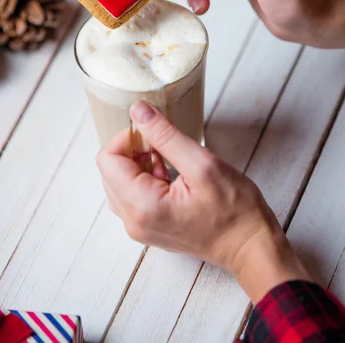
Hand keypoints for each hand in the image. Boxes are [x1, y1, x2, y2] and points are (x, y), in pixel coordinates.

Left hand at [97, 101, 309, 302]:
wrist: (251, 247)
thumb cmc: (234, 210)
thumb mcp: (202, 164)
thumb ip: (165, 135)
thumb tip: (138, 110)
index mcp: (141, 206)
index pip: (107, 159)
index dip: (126, 137)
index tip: (152, 131)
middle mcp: (133, 222)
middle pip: (109, 171)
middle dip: (133, 150)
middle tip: (165, 145)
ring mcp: (139, 228)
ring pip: (119, 182)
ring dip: (140, 164)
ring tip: (171, 161)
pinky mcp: (148, 228)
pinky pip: (132, 196)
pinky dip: (146, 178)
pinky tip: (171, 174)